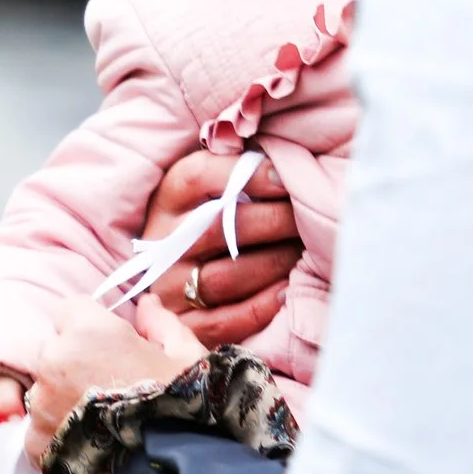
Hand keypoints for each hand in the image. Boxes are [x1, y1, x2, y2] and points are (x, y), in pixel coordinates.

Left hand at [25, 296, 207, 465]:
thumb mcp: (186, 356)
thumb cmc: (182, 405)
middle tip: (106, 387)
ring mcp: (41, 402)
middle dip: (73, 363)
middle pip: (53, 350)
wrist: (170, 466)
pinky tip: (85, 445)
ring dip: (61, 399)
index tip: (105, 344)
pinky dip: (56, 437)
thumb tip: (148, 304)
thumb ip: (160, 323)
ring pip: (43, 390)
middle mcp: (55, 360)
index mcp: (89, 331)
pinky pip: (38, 430)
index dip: (87, 325)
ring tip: (98, 421)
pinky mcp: (35, 440)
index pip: (69, 309)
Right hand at [142, 150, 298, 346]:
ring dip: (275, 264)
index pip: (200, 176)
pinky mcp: (182, 323)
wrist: (172, 276)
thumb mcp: (211, 187)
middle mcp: (161, 242)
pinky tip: (289, 290)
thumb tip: (286, 150)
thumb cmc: (210, 219)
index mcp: (168, 198)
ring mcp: (168, 286)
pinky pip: (227, 320)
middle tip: (311, 217)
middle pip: (220, 228)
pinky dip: (263, 305)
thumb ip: (238, 169)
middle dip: (275, 221)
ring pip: (226, 276)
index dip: (246, 174)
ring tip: (306, 252)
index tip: (287, 176)